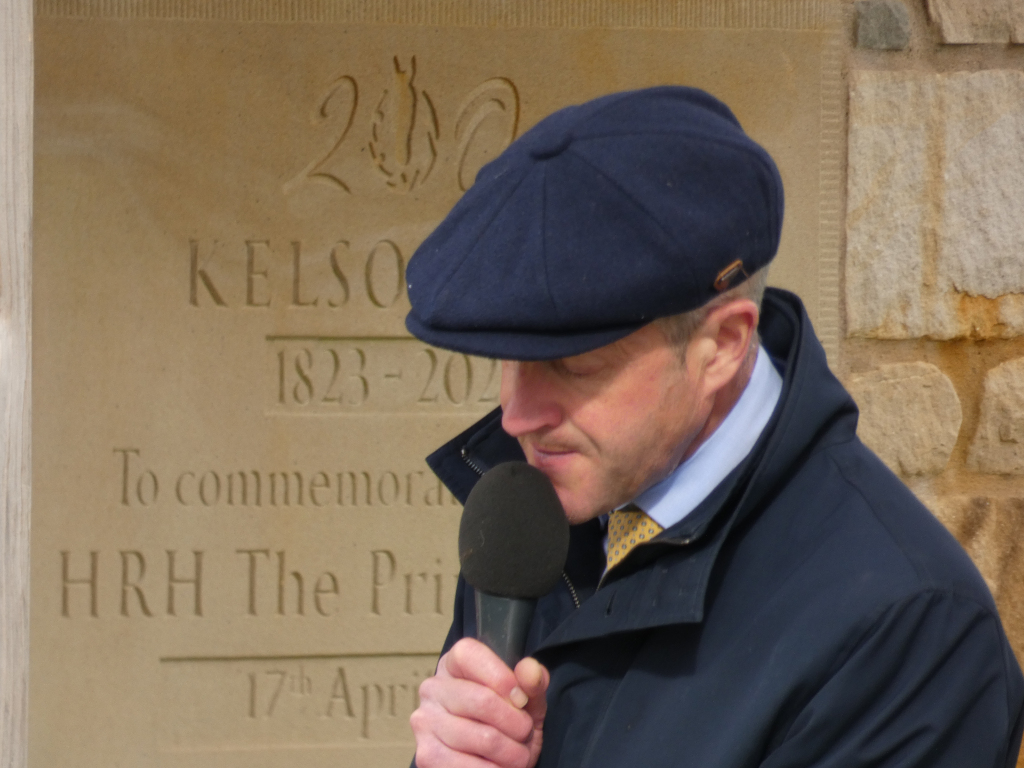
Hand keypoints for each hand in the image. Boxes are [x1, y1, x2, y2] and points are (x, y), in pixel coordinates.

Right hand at [410, 637, 549, 767]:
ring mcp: (425, 722)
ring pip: (485, 738)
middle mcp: (433, 689)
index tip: (521, 699)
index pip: (469, 656)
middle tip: (524, 733)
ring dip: (513, 753)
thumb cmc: (507, 725)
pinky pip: (473, 767)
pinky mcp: (427, 756)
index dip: (502, 677)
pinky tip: (497, 766)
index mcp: (453, 665)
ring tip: (515, 753)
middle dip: (517, 723)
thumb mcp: (527, 701)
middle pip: (482, 700)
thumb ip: (532, 682)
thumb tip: (530, 670)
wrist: (490, 762)